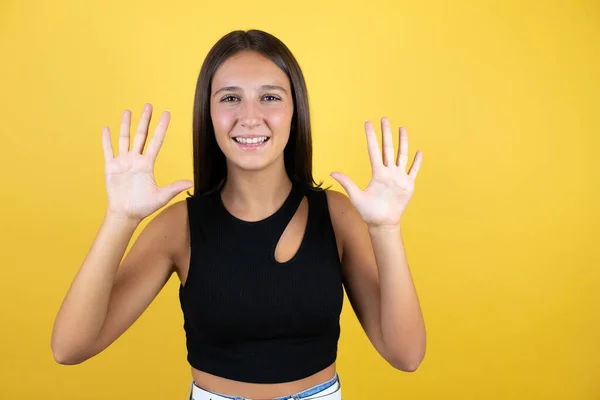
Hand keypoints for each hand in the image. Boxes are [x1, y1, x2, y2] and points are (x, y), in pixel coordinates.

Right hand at [101, 104, 192, 221]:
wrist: (126, 214)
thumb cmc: (144, 206)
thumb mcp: (161, 196)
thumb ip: (174, 188)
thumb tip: (191, 183)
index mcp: (148, 164)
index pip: (156, 141)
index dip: (161, 127)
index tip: (166, 114)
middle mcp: (136, 159)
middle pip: (141, 135)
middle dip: (145, 120)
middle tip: (149, 105)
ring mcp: (123, 162)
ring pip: (124, 139)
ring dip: (125, 125)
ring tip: (127, 111)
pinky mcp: (111, 167)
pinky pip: (108, 151)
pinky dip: (107, 140)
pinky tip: (106, 128)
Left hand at [330, 118, 421, 228]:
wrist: (382, 223)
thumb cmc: (368, 212)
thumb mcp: (356, 196)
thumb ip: (347, 183)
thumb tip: (332, 173)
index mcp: (377, 173)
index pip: (374, 150)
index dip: (371, 137)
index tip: (368, 123)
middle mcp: (388, 172)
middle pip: (388, 148)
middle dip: (387, 134)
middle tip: (385, 119)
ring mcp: (399, 177)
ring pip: (402, 155)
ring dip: (402, 142)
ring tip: (402, 129)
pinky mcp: (408, 185)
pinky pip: (413, 171)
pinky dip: (416, 162)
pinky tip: (418, 152)